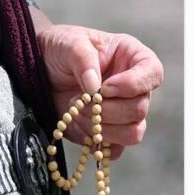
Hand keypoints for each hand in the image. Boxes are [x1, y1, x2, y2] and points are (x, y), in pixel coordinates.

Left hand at [36, 24, 163, 159]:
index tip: (105, 87)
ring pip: (132, 134)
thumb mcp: (70, 43)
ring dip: (101, 128)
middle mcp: (134, 89)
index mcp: (133, 59)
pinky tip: (78, 126)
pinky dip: (96, 143)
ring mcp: (124, 114)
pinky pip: (114, 151)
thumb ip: (83, 59)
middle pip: (140, 109)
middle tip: (78, 100)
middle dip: (107, 110)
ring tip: (77, 113)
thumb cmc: (61, 50)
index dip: (133, 84)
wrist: (41, 71)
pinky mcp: (108, 135)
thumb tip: (95, 87)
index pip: (153, 74)